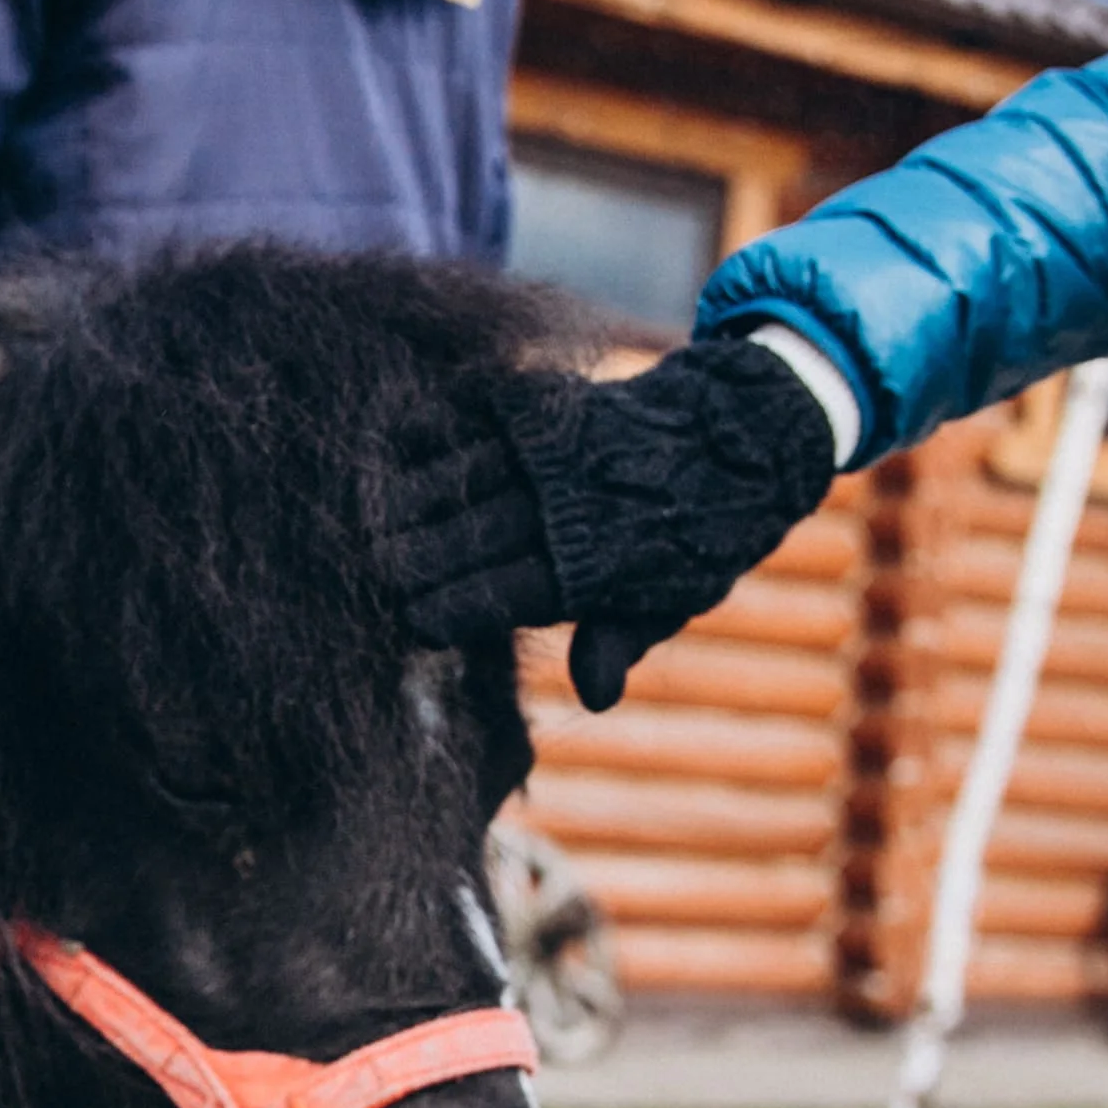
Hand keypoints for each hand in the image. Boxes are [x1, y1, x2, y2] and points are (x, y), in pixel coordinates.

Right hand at [381, 330, 843, 710]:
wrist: (736, 432)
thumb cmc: (697, 535)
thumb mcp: (672, 600)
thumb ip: (621, 640)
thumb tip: (596, 701)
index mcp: (591, 569)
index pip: (495, 598)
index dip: (444, 613)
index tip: (410, 624)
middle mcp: (562, 508)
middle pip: (461, 540)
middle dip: (410, 562)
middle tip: (372, 576)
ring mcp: (549, 453)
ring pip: (454, 479)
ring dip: (406, 502)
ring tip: (370, 522)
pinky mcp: (544, 407)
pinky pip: (471, 421)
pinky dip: (428, 436)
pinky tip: (397, 451)